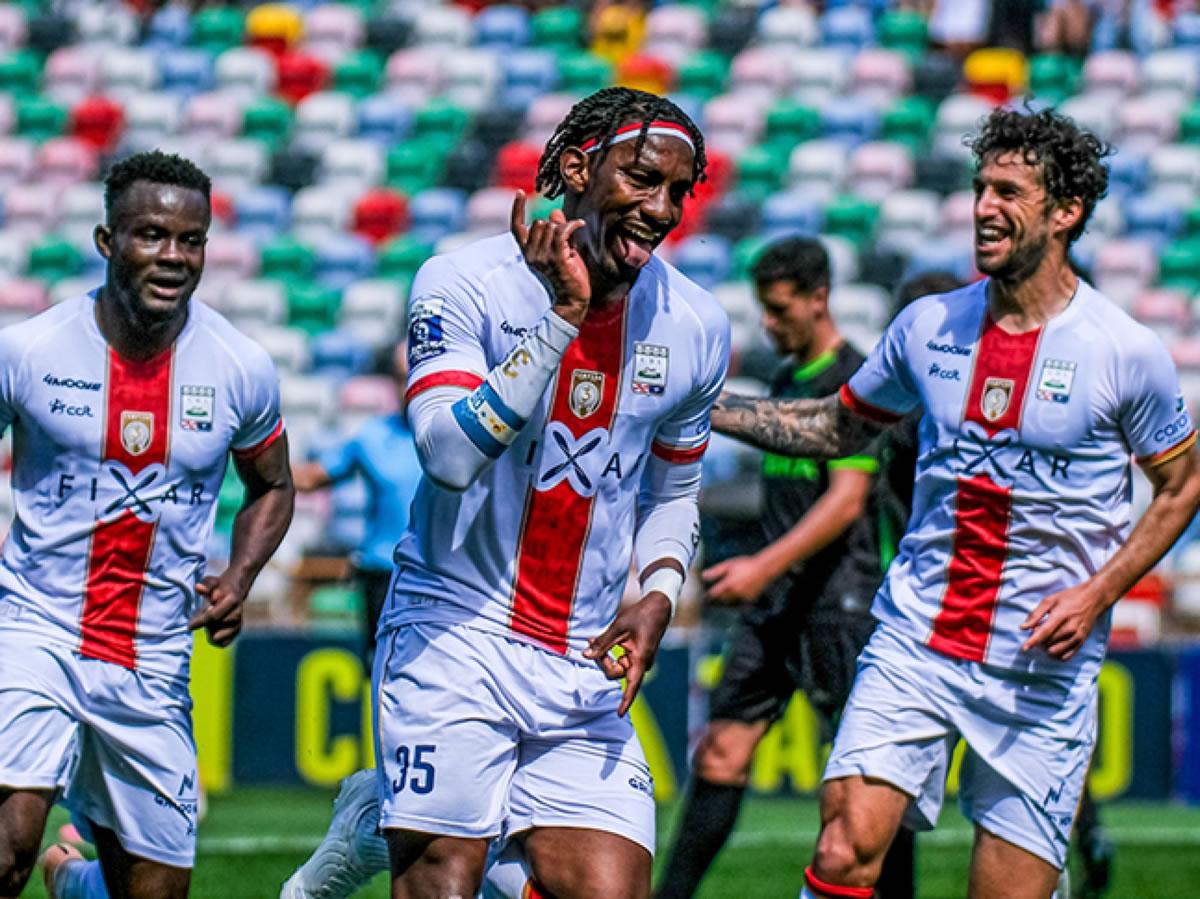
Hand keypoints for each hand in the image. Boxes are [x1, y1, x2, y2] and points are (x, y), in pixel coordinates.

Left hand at [188, 572, 249, 647]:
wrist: (235, 590)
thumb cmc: (219, 586)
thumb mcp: (212, 582)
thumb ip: (206, 585)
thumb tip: (198, 587)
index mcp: (232, 600)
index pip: (213, 616)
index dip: (200, 622)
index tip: (189, 626)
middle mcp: (237, 613)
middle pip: (215, 629)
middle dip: (206, 626)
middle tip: (202, 618)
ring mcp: (238, 623)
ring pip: (218, 638)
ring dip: (211, 632)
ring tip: (209, 624)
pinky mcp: (237, 631)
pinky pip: (223, 643)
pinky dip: (215, 640)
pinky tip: (212, 630)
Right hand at [510, 190, 589, 326]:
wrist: (572, 299)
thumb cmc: (567, 276)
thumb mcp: (560, 250)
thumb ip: (556, 231)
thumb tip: (555, 212)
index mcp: (528, 253)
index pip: (517, 227)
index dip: (517, 209)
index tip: (520, 193)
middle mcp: (532, 254)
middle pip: (540, 223)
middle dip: (555, 225)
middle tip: (566, 237)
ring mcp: (543, 257)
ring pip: (552, 226)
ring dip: (565, 228)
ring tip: (572, 239)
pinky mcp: (557, 258)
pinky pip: (562, 231)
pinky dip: (573, 225)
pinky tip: (580, 225)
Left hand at [583, 592, 671, 715]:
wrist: (658, 607)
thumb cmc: (640, 616)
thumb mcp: (618, 628)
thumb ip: (602, 644)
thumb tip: (585, 656)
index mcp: (640, 659)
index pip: (632, 685)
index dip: (626, 701)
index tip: (619, 714)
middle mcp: (642, 663)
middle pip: (616, 673)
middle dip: (602, 661)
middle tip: (590, 642)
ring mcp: (640, 660)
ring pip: (617, 667)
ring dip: (604, 656)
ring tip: (593, 639)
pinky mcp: (638, 655)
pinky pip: (621, 660)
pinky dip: (610, 653)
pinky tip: (600, 642)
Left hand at [703, 555, 772, 603]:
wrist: (764, 568)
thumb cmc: (745, 564)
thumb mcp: (729, 565)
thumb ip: (716, 571)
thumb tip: (704, 576)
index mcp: (728, 584)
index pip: (714, 593)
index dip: (709, 594)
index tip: (706, 594)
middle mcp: (735, 593)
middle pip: (722, 598)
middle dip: (718, 596)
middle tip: (716, 593)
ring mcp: (743, 597)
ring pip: (731, 600)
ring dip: (727, 598)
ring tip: (727, 591)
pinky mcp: (750, 599)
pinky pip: (741, 600)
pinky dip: (738, 597)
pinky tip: (739, 591)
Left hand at [1020, 583, 1105, 660]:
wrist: (1093, 599)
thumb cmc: (1068, 598)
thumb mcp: (1049, 600)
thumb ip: (1035, 614)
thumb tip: (1023, 628)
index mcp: (1061, 616)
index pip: (1044, 633)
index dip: (1033, 641)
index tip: (1024, 648)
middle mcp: (1070, 628)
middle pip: (1048, 643)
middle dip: (1038, 641)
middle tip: (1037, 632)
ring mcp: (1078, 636)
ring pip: (1056, 652)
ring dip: (1046, 649)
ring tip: (1045, 639)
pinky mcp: (1082, 641)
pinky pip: (1067, 656)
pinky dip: (1056, 655)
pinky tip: (1052, 647)